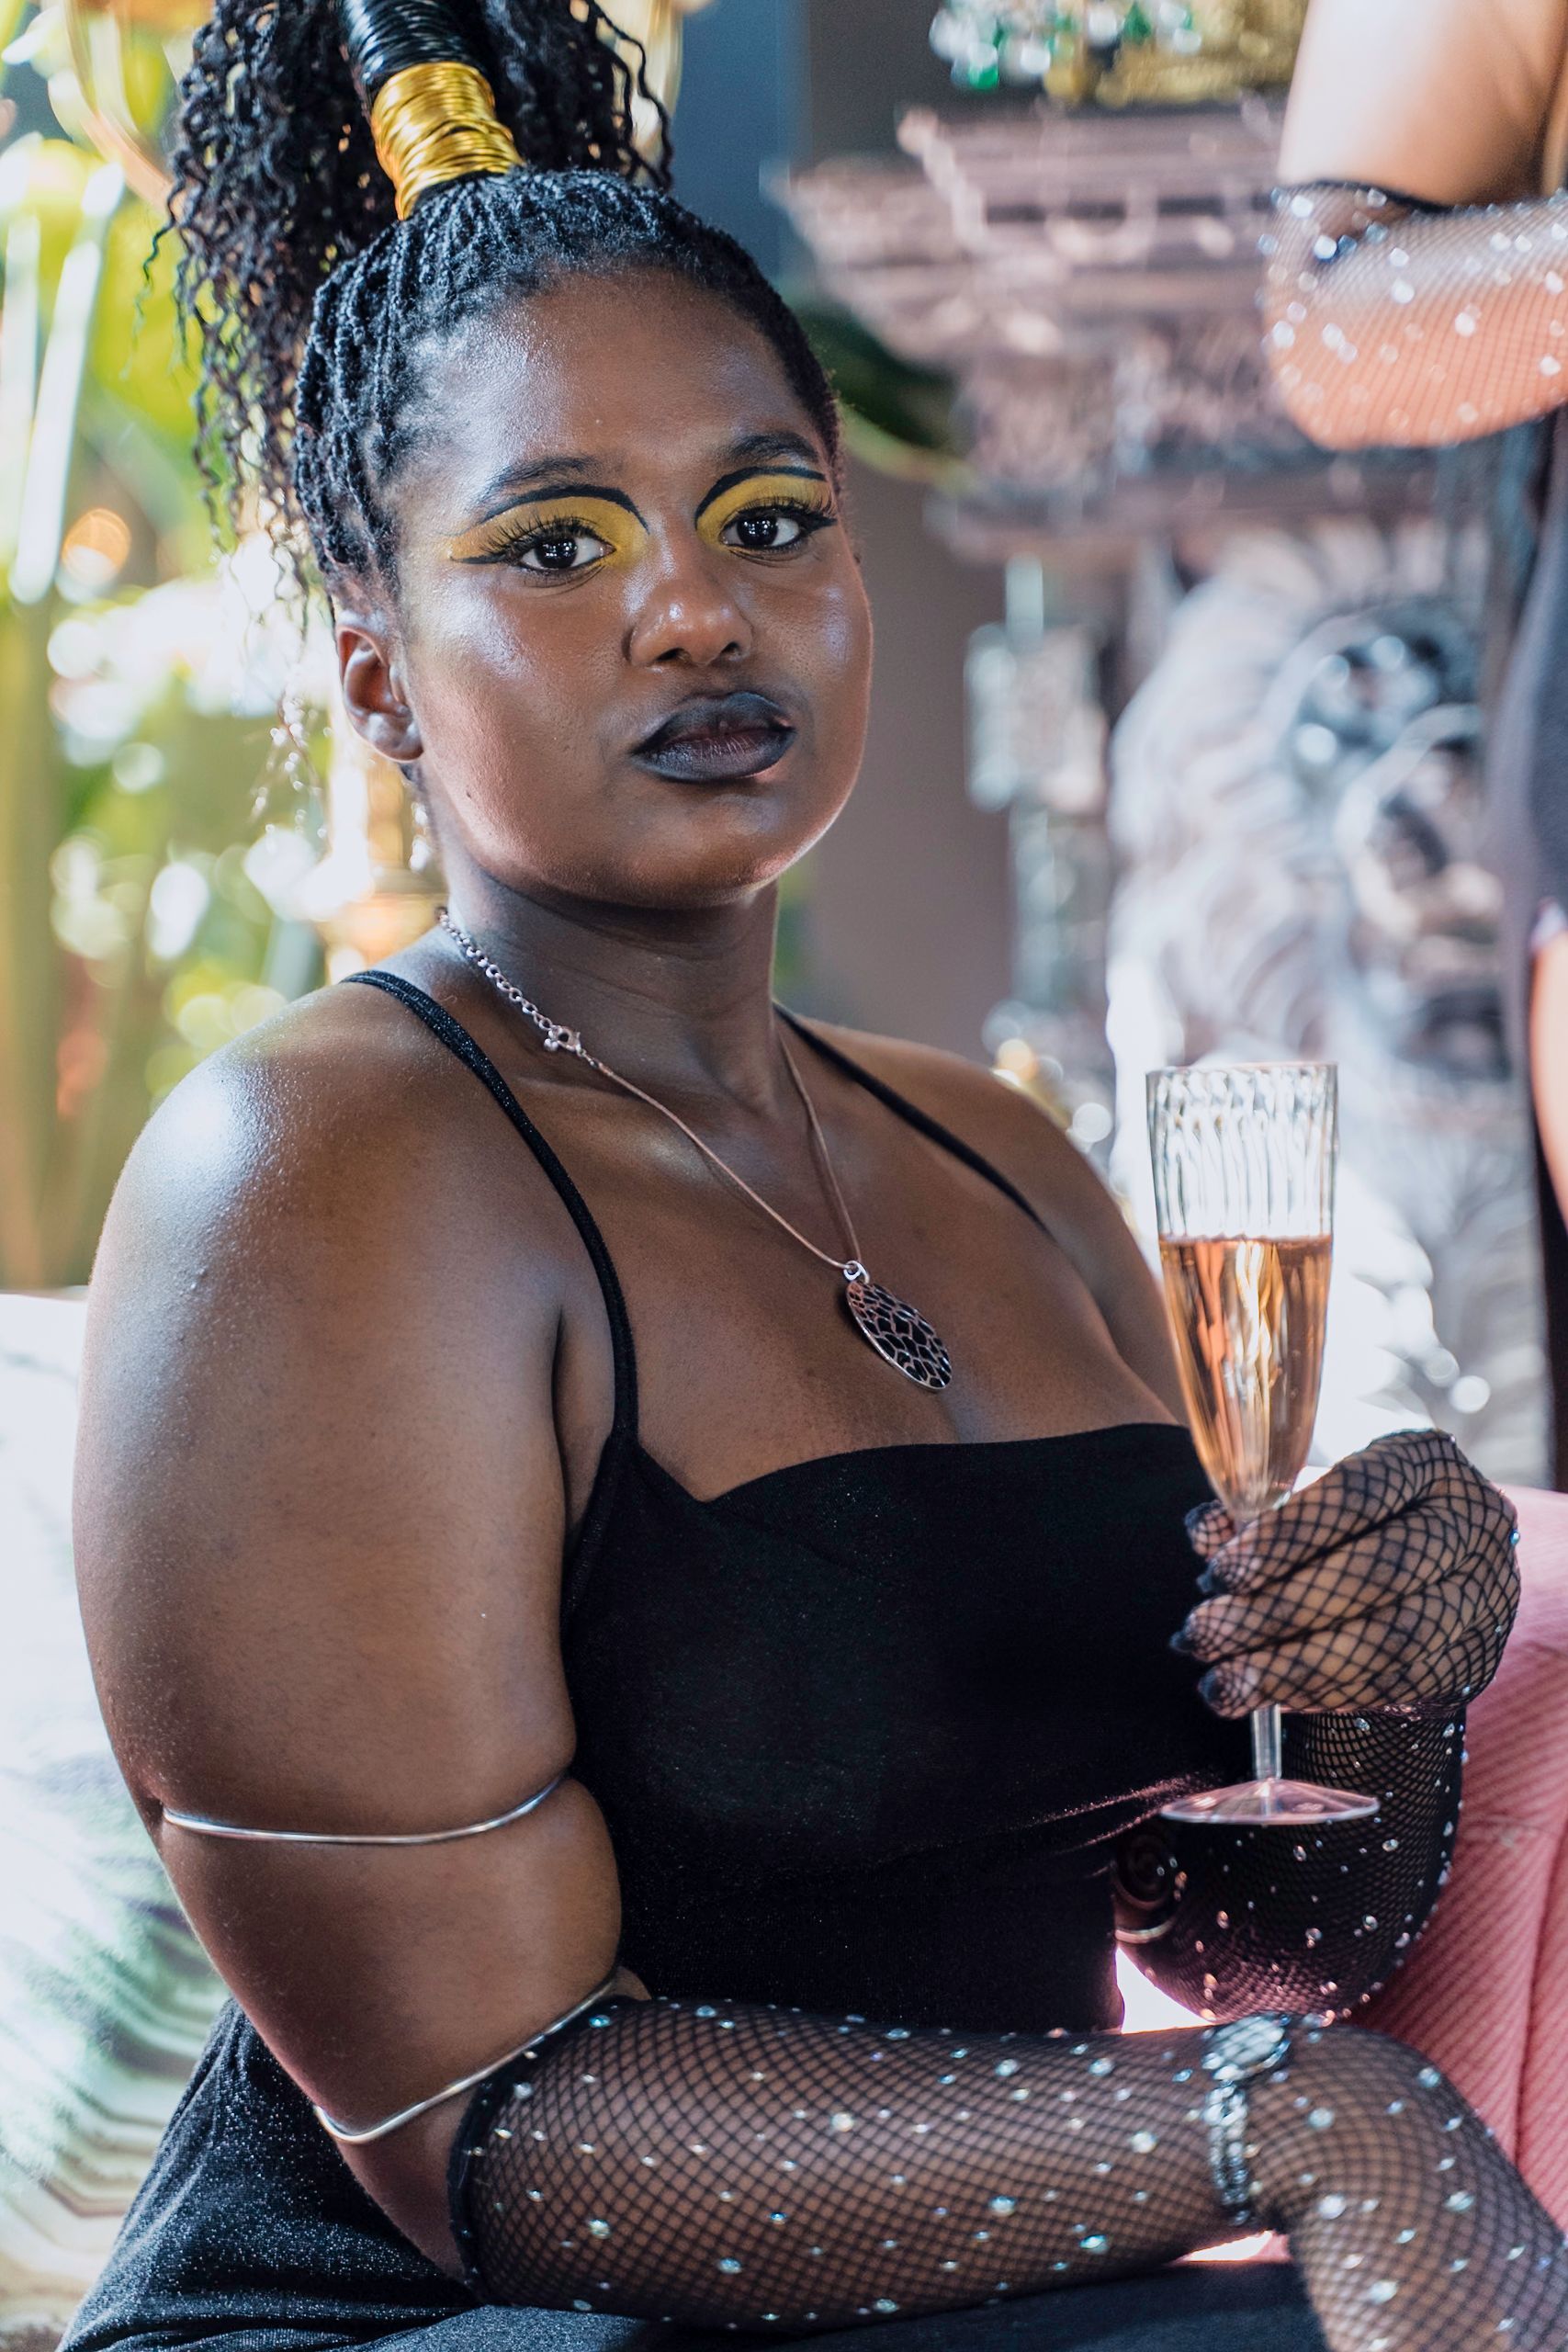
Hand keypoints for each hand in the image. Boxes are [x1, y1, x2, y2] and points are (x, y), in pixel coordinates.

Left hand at [1175, 1428, 1518, 1716]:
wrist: (1435, 1578)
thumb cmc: (1356, 1527)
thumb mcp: (1314, 1504)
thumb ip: (1259, 1517)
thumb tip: (1206, 1530)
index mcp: (1425, 1463)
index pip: (1355, 1493)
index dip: (1285, 1535)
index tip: (1220, 1573)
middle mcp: (1469, 1524)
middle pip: (1375, 1572)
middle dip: (1278, 1609)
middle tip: (1204, 1634)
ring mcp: (1482, 1594)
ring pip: (1390, 1639)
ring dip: (1294, 1666)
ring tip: (1224, 1683)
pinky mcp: (1475, 1658)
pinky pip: (1398, 1684)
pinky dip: (1327, 1692)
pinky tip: (1272, 1694)